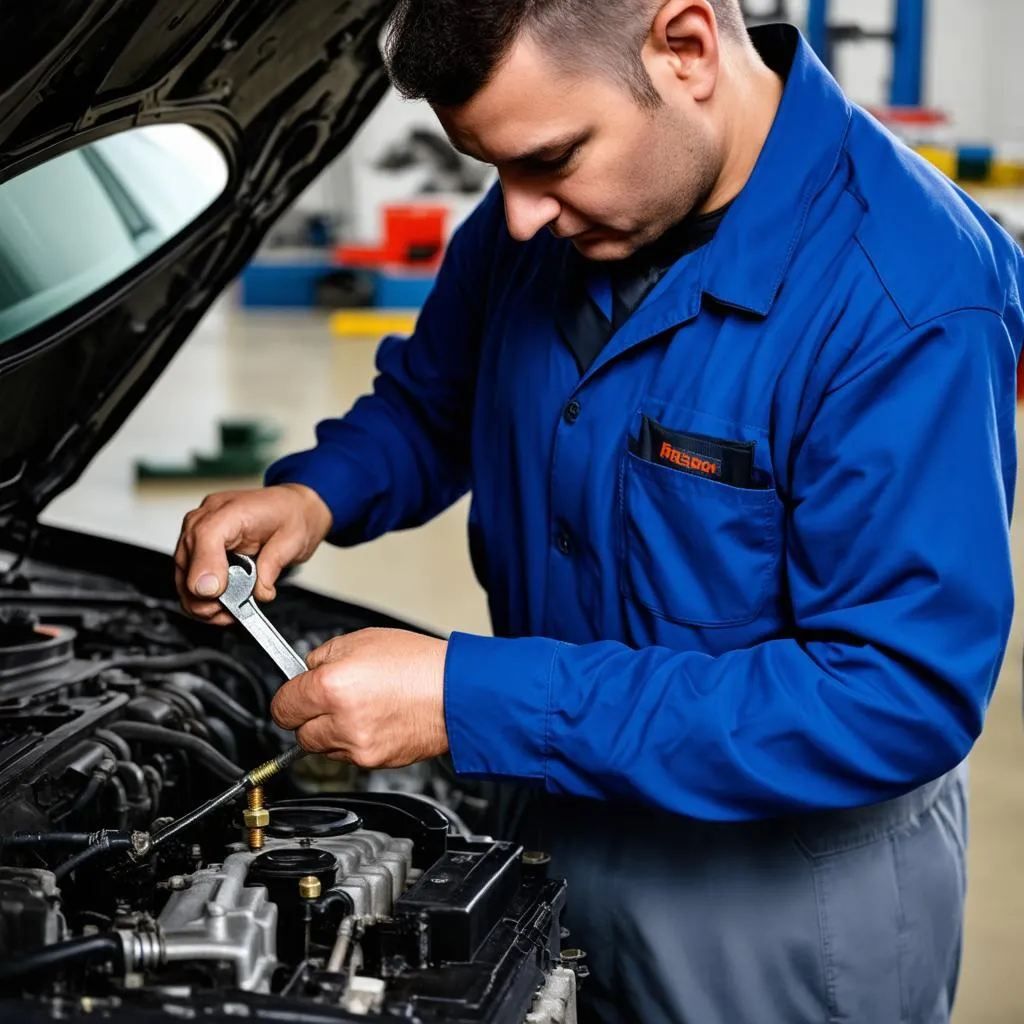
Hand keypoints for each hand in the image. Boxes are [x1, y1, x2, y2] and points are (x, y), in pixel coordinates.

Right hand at [174, 484, 332, 623]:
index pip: (205, 537)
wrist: (291, 506)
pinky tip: (221, 606)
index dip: (206, 569)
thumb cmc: (290, 515)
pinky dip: (201, 600)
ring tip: (230, 612)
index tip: (216, 594)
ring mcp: (196, 534)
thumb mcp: (294, 539)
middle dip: (206, 596)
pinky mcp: (196, 549)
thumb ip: (272, 564)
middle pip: (186, 562)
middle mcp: (206, 519)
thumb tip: (258, 592)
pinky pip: (187, 581)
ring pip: (182, 578)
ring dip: (202, 602)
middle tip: (232, 611)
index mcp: (230, 509)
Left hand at [271, 628, 448, 768]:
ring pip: (322, 747)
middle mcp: (340, 721)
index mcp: (331, 686)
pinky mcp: (374, 761)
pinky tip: (374, 719)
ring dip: (330, 731)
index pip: (283, 705)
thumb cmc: (418, 663)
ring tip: (360, 706)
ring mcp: (357, 745)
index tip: (294, 694)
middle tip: (329, 698)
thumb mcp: (362, 639)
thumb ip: (324, 656)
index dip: (288, 697)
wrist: (457, 692)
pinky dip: (353, 741)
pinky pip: (348, 755)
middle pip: (298, 732)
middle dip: (309, 715)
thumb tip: (306, 670)